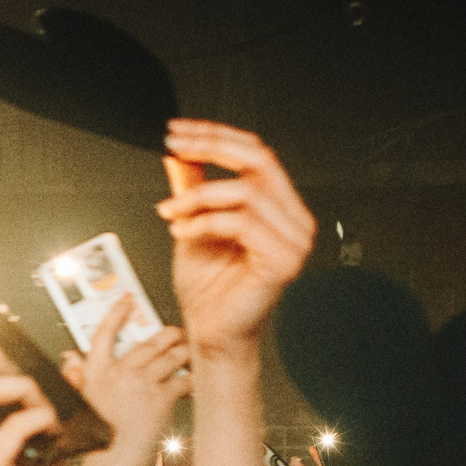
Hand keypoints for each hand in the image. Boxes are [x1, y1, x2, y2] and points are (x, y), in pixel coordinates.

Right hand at [58, 295, 189, 446]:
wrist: (112, 463)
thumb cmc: (98, 439)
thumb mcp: (80, 403)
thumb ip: (77, 378)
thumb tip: (70, 361)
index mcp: (96, 373)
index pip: (104, 333)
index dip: (117, 313)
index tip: (126, 300)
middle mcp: (120, 373)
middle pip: (147, 344)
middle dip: (166, 335)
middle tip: (175, 333)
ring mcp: (141, 384)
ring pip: (170, 357)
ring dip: (184, 353)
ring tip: (189, 352)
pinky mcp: (161, 397)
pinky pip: (184, 380)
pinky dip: (193, 379)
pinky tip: (196, 381)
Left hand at [156, 121, 315, 354]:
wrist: (211, 334)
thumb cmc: (208, 290)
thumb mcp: (193, 224)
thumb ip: (192, 187)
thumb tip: (179, 154)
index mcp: (279, 207)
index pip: (255, 153)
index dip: (215, 135)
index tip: (178, 131)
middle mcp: (293, 220)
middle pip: (259, 160)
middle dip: (211, 147)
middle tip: (175, 148)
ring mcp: (293, 241)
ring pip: (246, 191)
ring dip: (198, 196)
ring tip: (172, 212)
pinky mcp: (282, 261)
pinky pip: (241, 223)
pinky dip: (204, 222)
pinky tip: (182, 232)